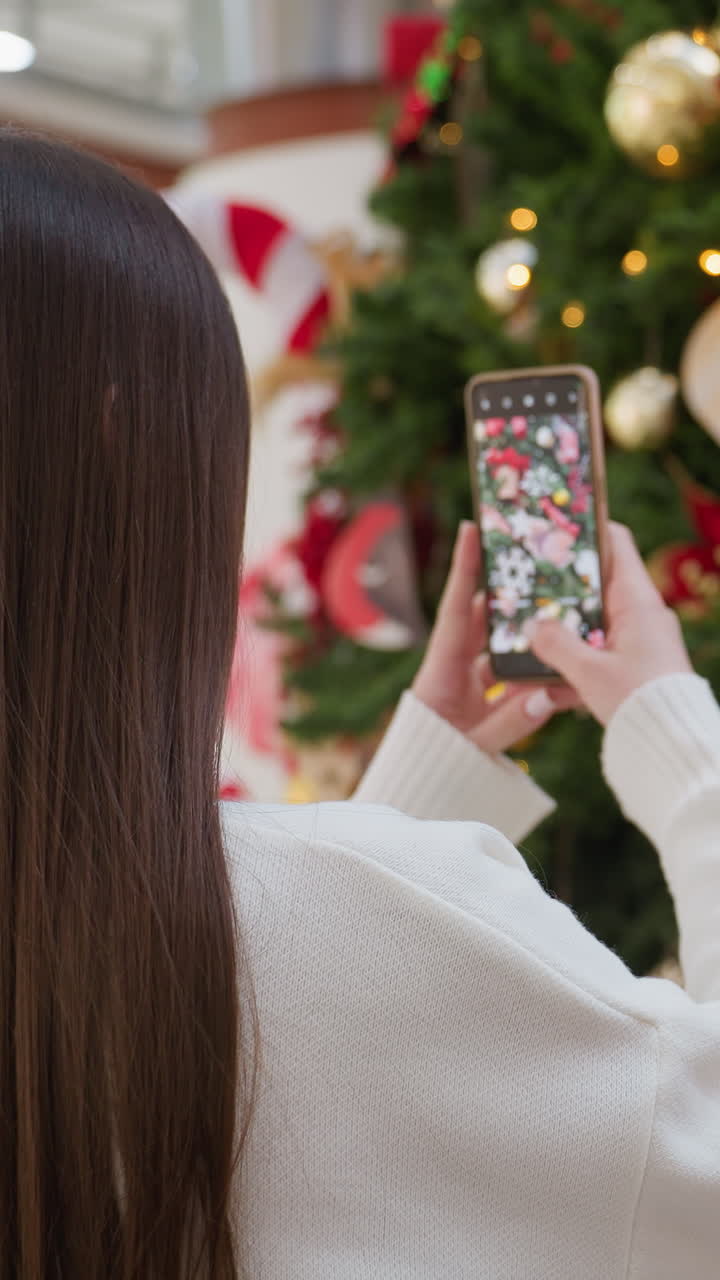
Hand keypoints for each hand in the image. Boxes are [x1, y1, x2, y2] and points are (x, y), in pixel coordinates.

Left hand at [413, 522, 577, 753]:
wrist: (419, 798)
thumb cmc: (435, 771)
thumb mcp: (472, 749)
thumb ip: (510, 723)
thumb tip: (549, 694)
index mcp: (439, 674)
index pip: (455, 612)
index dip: (464, 571)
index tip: (471, 529)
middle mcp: (453, 673)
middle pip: (484, 624)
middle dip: (509, 597)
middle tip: (535, 564)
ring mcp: (469, 688)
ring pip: (504, 652)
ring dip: (530, 638)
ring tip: (560, 610)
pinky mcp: (484, 706)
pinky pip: (513, 683)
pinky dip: (536, 677)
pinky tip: (564, 668)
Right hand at [526, 522, 692, 725]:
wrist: (674, 745)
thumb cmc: (639, 702)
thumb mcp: (588, 673)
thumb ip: (556, 645)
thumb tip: (532, 625)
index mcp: (637, 600)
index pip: (616, 543)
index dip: (586, 530)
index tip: (554, 528)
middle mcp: (643, 613)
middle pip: (597, 583)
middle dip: (561, 587)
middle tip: (527, 584)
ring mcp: (642, 639)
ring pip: (594, 621)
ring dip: (564, 629)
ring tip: (529, 635)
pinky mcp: (637, 665)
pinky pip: (601, 651)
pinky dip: (576, 660)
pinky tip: (549, 684)